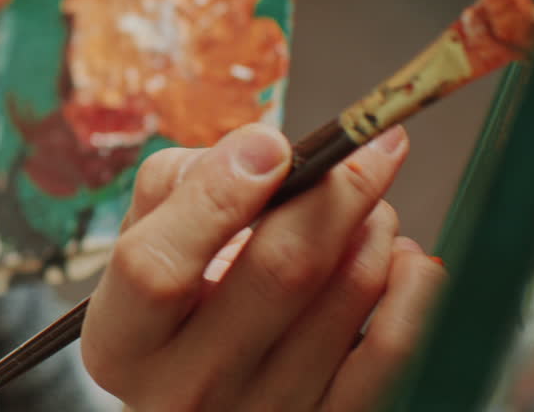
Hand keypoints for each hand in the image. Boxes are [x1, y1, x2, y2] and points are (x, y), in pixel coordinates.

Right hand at [80, 124, 446, 411]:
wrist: (196, 392)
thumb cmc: (171, 299)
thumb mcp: (141, 242)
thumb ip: (182, 184)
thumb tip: (265, 149)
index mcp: (122, 343)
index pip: (157, 267)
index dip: (217, 195)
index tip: (270, 146)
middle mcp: (186, 389)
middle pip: (278, 270)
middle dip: (336, 189)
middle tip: (365, 147)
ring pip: (347, 293)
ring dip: (373, 224)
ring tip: (367, 203)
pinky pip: (395, 345)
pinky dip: (410, 283)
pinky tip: (394, 255)